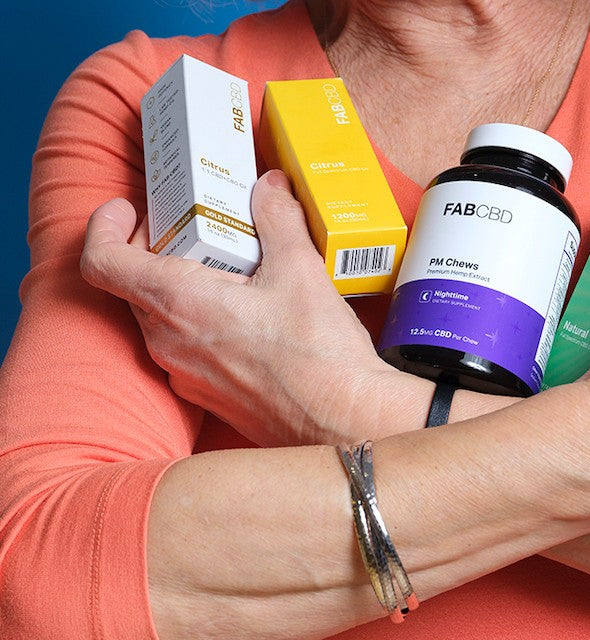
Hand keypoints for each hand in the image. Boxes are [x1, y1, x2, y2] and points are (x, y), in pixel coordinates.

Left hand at [80, 171, 418, 446]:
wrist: (344, 423)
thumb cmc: (318, 356)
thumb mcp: (301, 270)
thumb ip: (278, 219)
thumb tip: (268, 186)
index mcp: (179, 303)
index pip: (102, 262)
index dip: (105, 226)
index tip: (129, 209)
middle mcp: (168, 343)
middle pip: (133, 284)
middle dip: (157, 248)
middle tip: (198, 226)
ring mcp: (184, 374)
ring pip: (160, 317)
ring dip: (181, 285)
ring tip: (232, 268)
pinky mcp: (207, 395)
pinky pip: (184, 347)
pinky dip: (201, 320)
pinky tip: (249, 313)